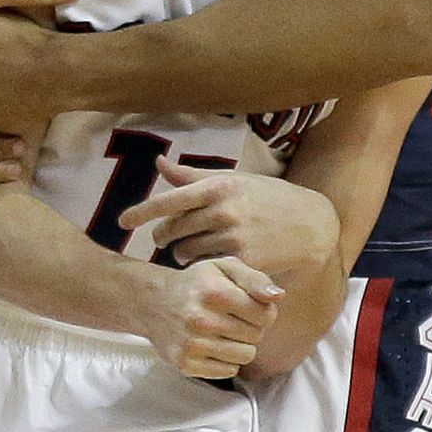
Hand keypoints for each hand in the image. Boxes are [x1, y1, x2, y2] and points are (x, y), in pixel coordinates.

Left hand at [120, 157, 340, 276]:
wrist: (311, 225)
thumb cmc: (267, 198)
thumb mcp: (233, 179)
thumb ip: (193, 176)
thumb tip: (159, 163)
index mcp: (217, 186)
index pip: (168, 200)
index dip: (140, 212)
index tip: (121, 222)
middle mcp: (223, 210)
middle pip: (172, 230)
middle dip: (162, 236)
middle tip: (162, 240)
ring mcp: (234, 237)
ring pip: (186, 251)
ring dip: (180, 253)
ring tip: (187, 250)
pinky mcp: (244, 261)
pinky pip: (207, 267)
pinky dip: (201, 266)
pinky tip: (207, 263)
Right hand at [141, 257, 282, 379]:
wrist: (154, 301)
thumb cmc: (197, 283)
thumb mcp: (224, 268)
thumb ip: (255, 278)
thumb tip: (278, 296)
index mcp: (214, 291)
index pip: (266, 314)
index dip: (262, 311)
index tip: (248, 305)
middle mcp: (201, 319)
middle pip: (256, 336)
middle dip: (250, 327)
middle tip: (231, 317)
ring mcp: (192, 344)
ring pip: (245, 356)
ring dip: (239, 345)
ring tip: (223, 331)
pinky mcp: (185, 363)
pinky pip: (228, 371)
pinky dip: (225, 360)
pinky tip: (212, 345)